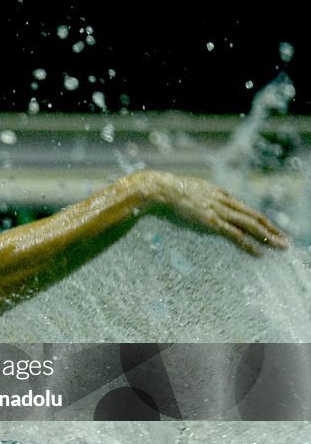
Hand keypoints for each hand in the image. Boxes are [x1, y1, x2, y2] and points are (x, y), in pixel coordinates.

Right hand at [145, 170, 289, 255]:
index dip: (257, 219)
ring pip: (250, 224)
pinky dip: (249, 244)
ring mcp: (218, 211)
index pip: (242, 208)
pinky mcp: (211, 221)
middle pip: (252, 216)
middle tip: (284, 239)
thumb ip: (196, 196)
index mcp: (216, 193)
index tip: (267, 227)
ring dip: (267, 236)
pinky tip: (259, 253)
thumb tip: (195, 202)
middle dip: (270, 228)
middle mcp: (222, 200)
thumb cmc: (165, 192)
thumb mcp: (185, 191)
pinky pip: (235, 235)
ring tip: (281, 246)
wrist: (159, 190)